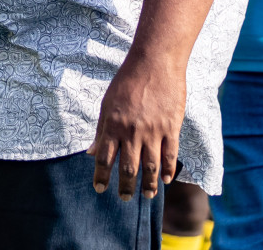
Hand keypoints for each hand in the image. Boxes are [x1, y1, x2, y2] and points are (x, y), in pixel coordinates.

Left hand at [86, 54, 185, 201]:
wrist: (154, 63)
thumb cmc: (127, 82)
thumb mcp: (107, 104)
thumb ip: (101, 131)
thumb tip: (91, 153)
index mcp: (113, 125)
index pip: (104, 158)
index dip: (101, 176)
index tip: (100, 189)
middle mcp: (132, 131)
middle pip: (128, 168)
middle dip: (125, 187)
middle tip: (123, 198)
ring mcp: (153, 131)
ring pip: (150, 166)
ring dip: (148, 184)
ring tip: (146, 195)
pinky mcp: (171, 127)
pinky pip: (170, 155)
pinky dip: (168, 170)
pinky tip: (165, 179)